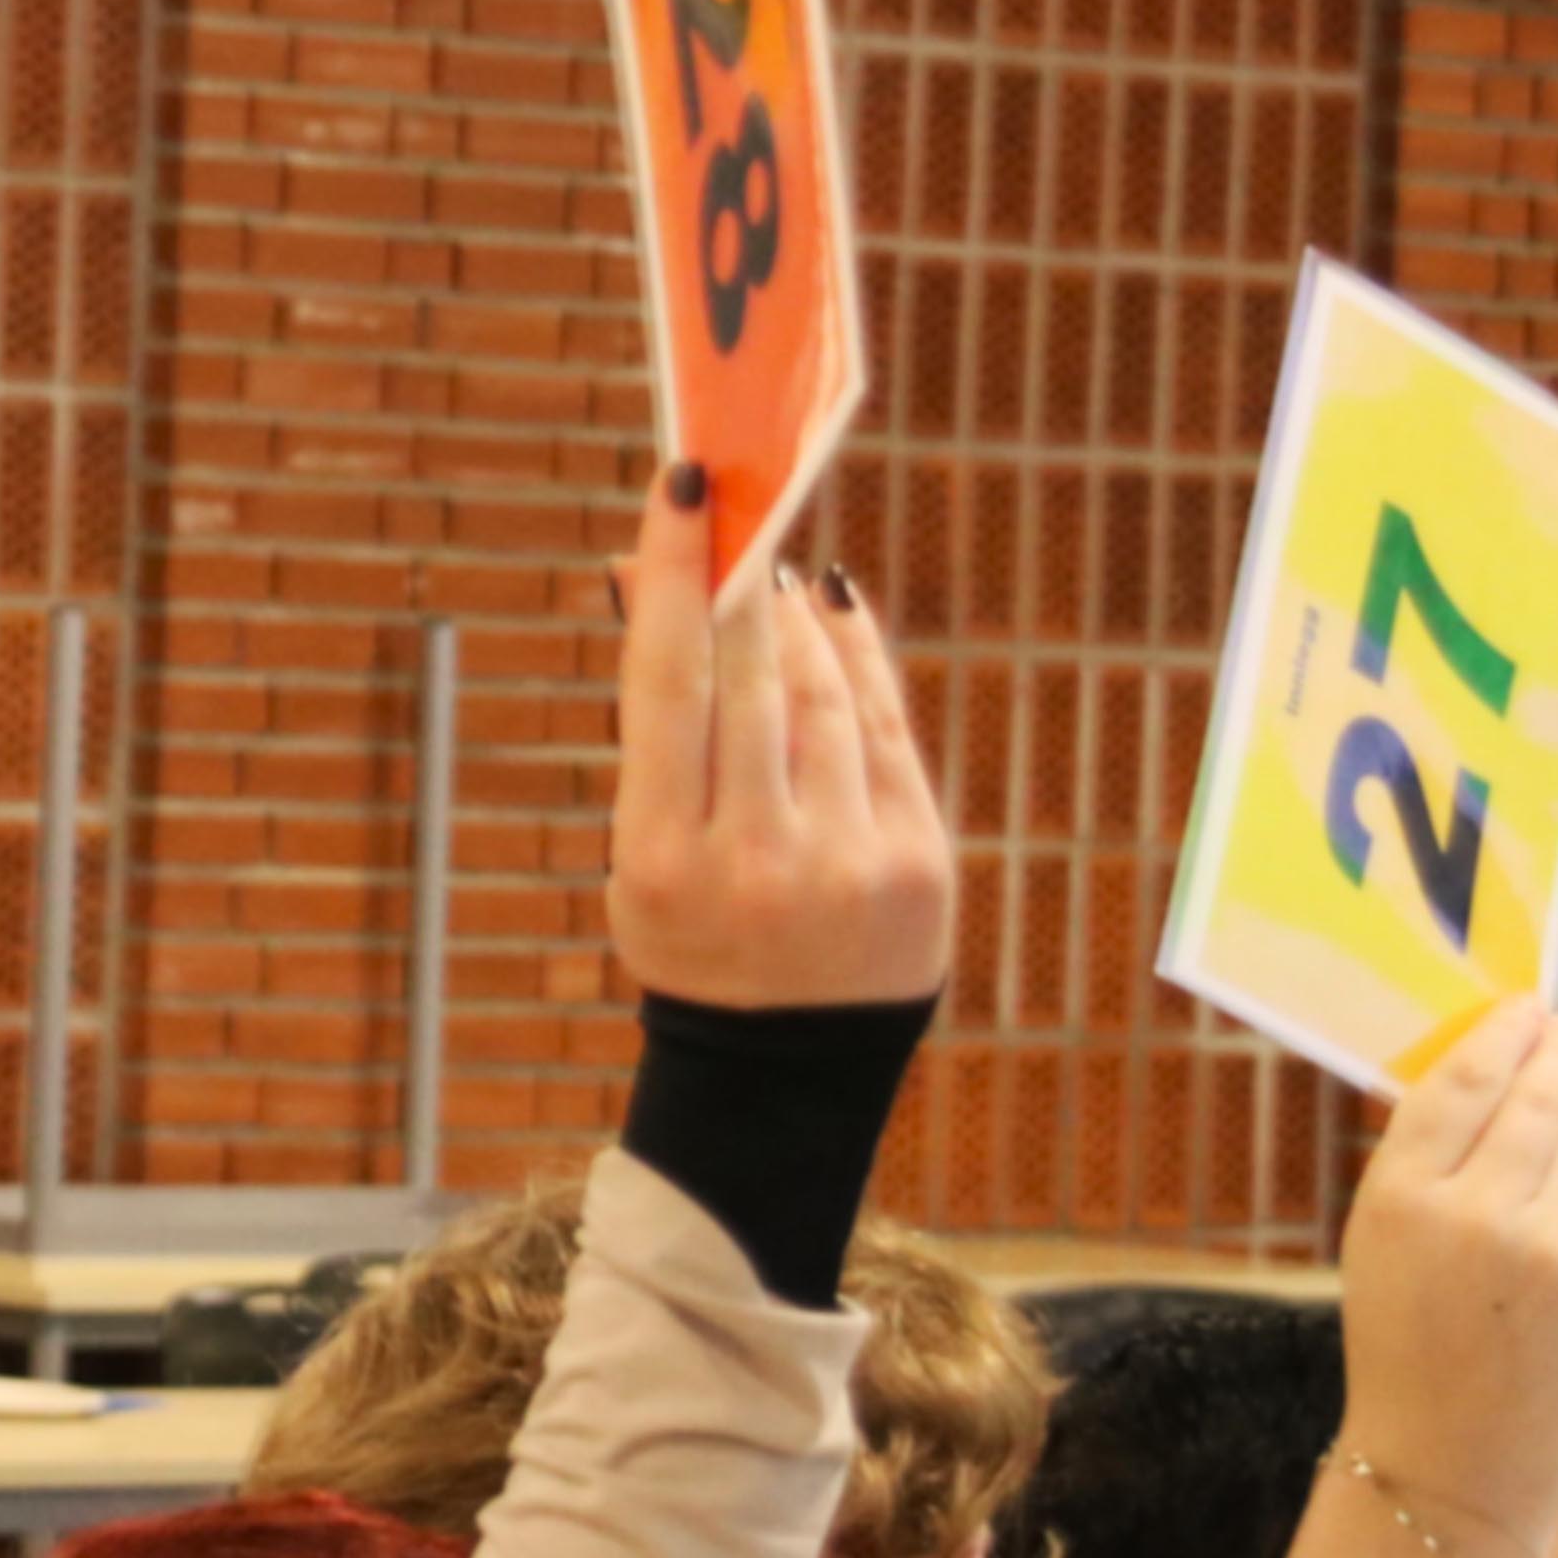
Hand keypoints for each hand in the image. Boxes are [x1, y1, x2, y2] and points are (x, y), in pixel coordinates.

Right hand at [603, 465, 953, 1009]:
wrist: (783, 1069)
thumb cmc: (691, 935)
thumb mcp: (638, 856)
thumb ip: (654, 730)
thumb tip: (655, 576)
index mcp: (661, 863)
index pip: (668, 686)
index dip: (675, 576)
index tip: (678, 487)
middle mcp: (756, 861)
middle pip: (750, 676)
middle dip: (738, 575)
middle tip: (731, 494)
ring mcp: (846, 863)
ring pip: (820, 694)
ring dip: (791, 617)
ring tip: (766, 571)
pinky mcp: (918, 862)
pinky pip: (885, 728)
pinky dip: (855, 658)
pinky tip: (829, 610)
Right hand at [1331, 1001, 1557, 1545]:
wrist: (1453, 1460)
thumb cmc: (1403, 1340)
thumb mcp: (1382, 1243)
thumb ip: (1430, 1164)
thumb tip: (1499, 1075)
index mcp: (1402, 1201)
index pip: (1461, 1086)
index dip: (1498, 1036)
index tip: (1525, 1006)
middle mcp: (1481, 1216)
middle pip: (1536, 1102)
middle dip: (1554, 1056)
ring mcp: (1555, 1253)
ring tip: (1520, 1223)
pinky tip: (1546, 1277)